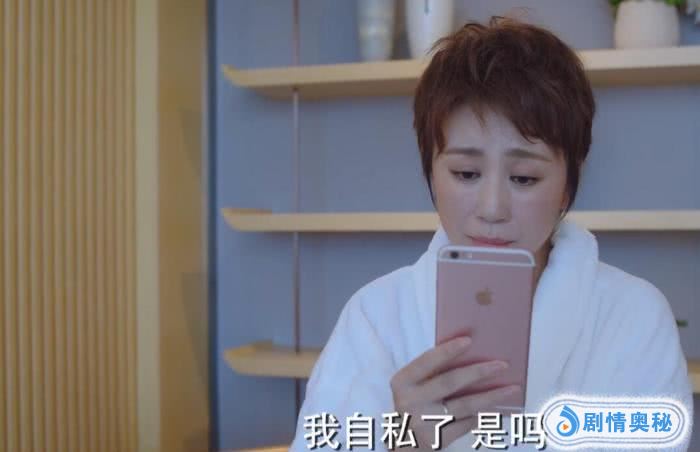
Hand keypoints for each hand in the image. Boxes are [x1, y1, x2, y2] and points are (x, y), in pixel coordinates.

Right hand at [389, 336, 518, 450]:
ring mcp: (424, 422)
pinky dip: (484, 415)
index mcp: (403, 382)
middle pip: (450, 382)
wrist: (404, 442)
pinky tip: (499, 409)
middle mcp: (410, 401)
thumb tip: (470, 355)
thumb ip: (431, 372)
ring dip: (491, 396)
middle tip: (502, 365)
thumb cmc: (413, 405)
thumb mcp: (412, 386)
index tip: (468, 340)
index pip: (427, 361)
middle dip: (479, 372)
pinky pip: (467, 423)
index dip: (447, 350)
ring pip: (465, 405)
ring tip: (512, 388)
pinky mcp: (437, 439)